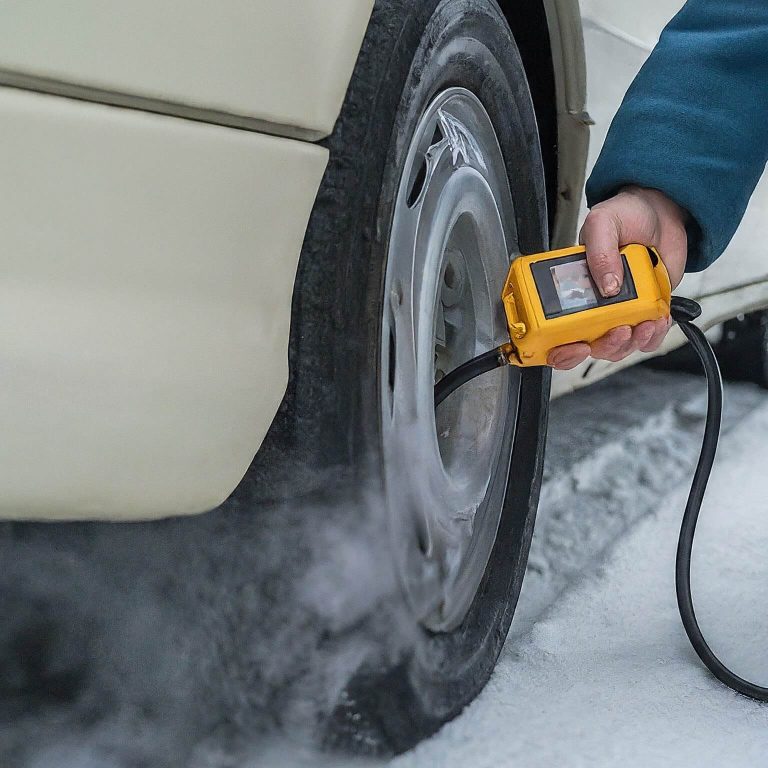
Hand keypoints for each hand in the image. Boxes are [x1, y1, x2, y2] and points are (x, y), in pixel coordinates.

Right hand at [547, 186, 688, 369]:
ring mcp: (622, 310)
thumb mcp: (603, 223)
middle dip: (605, 346)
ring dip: (633, 342)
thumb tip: (607, 287)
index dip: (563, 348)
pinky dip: (654, 336)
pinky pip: (648, 338)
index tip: (577, 345)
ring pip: (620, 346)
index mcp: (573, 288)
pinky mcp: (647, 310)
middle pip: (590, 346)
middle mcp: (595, 305)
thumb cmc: (625, 215)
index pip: (558, 331)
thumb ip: (600, 252)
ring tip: (645, 323)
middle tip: (618, 330)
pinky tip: (657, 320)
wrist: (660, 211)